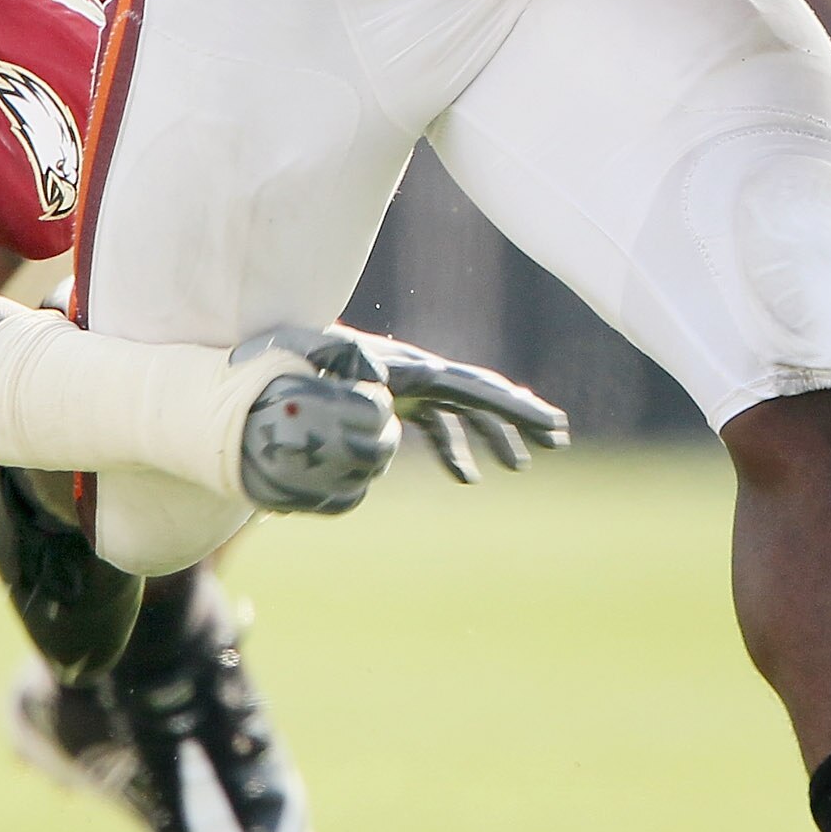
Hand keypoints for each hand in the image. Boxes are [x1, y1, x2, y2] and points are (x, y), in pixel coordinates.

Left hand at [238, 325, 570, 507]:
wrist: (270, 355)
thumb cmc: (291, 354)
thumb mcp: (311, 353)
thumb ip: (338, 363)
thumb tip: (379, 387)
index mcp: (410, 368)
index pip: (472, 388)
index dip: (513, 406)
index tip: (549, 421)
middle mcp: (417, 373)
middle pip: (481, 395)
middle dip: (521, 417)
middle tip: (559, 438)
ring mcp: (408, 386)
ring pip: (465, 413)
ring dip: (494, 437)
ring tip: (520, 466)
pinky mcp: (395, 400)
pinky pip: (438, 425)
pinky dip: (457, 449)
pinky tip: (468, 478)